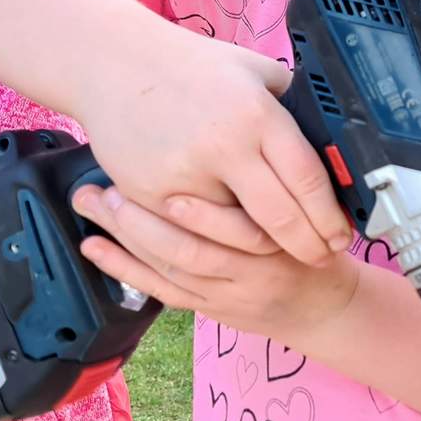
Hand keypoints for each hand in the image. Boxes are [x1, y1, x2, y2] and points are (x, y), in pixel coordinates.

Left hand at [72, 185, 358, 343]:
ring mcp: (231, 293)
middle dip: (142, 218)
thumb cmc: (317, 249)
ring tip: (93, 203)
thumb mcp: (318, 212)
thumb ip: (286, 176)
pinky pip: (163, 290)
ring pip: (173, 267)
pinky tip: (95, 247)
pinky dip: (125, 269)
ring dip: (127, 236)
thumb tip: (261, 108)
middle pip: (192, 247)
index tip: (162, 170)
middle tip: (106, 188)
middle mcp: (256, 270)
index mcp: (285, 238)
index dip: (200, 206)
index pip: (242, 222)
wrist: (326, 311)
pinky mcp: (212, 308)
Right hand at [76, 27, 352, 265]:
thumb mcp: (255, 70)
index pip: (308, 180)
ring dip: (268, 251)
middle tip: (322, 255)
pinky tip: (238, 241)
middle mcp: (224, 147)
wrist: (113, 63)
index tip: (342, 234)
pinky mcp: (150, 194)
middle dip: (308, 245)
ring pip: (238, 235)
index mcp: (257, 116)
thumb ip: (293, 103)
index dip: (330, 216)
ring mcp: (184, 174)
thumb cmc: (192, 67)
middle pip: (280, 218)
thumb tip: (333, 138)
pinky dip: (220, 240)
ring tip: (287, 251)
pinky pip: (195, 232)